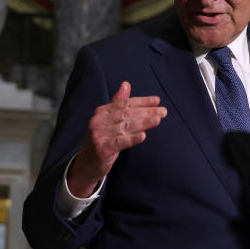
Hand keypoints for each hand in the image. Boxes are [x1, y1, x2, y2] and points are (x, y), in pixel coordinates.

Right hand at [66, 81, 166, 197]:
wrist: (87, 164)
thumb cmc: (102, 140)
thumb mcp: (108, 121)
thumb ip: (117, 103)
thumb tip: (126, 84)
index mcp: (101, 112)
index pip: (124, 104)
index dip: (141, 101)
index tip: (157, 100)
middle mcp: (98, 121)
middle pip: (127, 114)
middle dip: (146, 112)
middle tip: (163, 111)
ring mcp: (99, 135)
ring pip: (126, 127)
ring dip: (144, 123)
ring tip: (158, 120)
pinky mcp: (102, 149)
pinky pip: (120, 142)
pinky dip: (132, 139)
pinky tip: (143, 136)